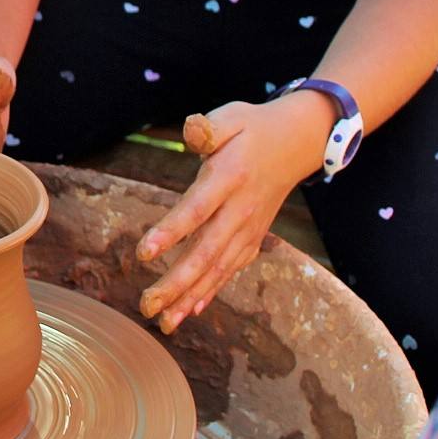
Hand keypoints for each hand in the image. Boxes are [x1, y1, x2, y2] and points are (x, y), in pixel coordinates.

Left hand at [133, 95, 330, 333]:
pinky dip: (211, 292)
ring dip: (189, 297)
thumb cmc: (252, 128)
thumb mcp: (231, 116)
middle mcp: (240, 210)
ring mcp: (248, 229)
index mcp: (229, 178)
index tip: (142, 253)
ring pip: (217, 269)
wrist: (295, 144)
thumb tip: (192, 131)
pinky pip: (230, 270)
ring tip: (164, 322)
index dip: (171, 232)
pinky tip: (190, 312)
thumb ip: (209, 128)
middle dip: (176, 282)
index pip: (197, 209)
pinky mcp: (251, 238)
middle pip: (206, 252)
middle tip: (146, 305)